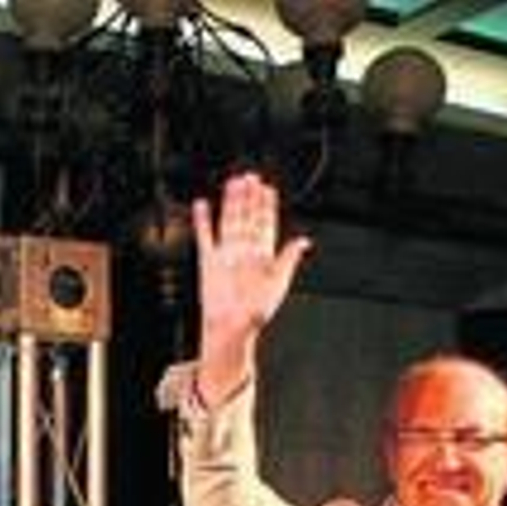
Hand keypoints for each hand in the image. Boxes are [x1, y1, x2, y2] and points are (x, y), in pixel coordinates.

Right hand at [192, 172, 309, 405]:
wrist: (231, 328)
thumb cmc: (256, 312)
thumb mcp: (279, 283)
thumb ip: (288, 258)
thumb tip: (304, 241)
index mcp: (264, 256)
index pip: (265, 224)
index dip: (266, 206)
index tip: (267, 189)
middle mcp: (245, 252)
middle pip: (247, 218)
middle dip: (248, 198)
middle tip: (249, 177)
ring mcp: (226, 254)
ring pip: (228, 222)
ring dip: (230, 203)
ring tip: (231, 183)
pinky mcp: (208, 262)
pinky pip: (205, 237)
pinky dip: (202, 221)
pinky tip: (202, 205)